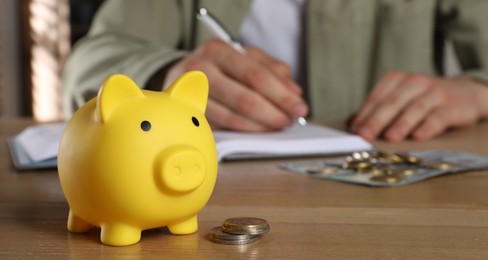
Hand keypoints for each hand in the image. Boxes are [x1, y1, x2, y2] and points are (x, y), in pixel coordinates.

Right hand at [163, 39, 307, 130]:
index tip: (299, 106)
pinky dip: (243, 132)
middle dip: (274, 113)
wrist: (179, 74)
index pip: (256, 75)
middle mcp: (201, 70)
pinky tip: (256, 130)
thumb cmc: (217, 66)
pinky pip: (222, 128)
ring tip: (276, 125)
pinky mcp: (189, 116)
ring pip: (233, 118)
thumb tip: (294, 92)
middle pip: (245, 99)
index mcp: (218, 50)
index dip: (281, 94)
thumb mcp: (244, 57)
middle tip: (289, 121)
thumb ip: (272, 70)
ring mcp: (191, 95)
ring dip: (260, 126)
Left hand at [349, 71, 487, 140]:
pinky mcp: (452, 107)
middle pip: (393, 102)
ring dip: (401, 123)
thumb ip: (377, 110)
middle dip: (376, 120)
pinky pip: (438, 117)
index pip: (377, 97)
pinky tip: (418, 137)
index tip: (354, 130)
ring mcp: (435, 93)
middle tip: (365, 135)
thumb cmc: (423, 99)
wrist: (465, 94)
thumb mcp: (400, 99)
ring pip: (415, 108)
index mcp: (398, 79)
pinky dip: (428, 127)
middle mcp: (415, 82)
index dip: (364, 114)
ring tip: (390, 138)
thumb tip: (351, 125)